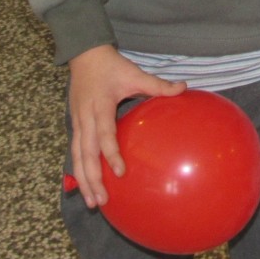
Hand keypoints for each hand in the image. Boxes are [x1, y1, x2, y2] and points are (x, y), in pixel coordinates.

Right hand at [67, 45, 186, 207]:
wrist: (84, 55)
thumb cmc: (111, 66)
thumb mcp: (135, 73)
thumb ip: (157, 84)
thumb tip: (184, 87)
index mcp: (100, 106)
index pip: (104, 134)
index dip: (110, 153)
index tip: (120, 172)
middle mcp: (85, 118)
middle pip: (85, 154)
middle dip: (92, 179)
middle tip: (102, 201)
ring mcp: (77, 123)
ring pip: (77, 157)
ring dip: (83, 181)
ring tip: (91, 203)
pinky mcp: (75, 126)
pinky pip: (75, 152)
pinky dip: (79, 171)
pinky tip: (86, 187)